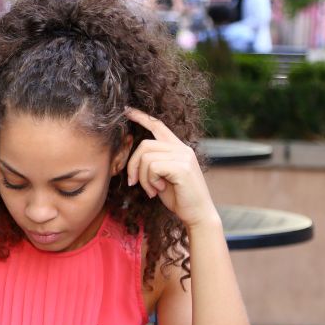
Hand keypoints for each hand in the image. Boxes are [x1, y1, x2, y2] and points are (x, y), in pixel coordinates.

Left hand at [124, 107, 218, 228]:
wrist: (197, 213)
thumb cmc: (179, 198)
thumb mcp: (161, 177)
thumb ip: (152, 164)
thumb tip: (135, 159)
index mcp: (178, 148)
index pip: (158, 126)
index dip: (142, 117)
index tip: (127, 111)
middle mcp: (182, 148)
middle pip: (144, 145)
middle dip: (133, 165)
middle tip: (133, 183)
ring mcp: (183, 156)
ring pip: (146, 157)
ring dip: (142, 178)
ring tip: (152, 190)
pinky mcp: (182, 167)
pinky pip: (153, 167)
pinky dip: (149, 181)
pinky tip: (158, 190)